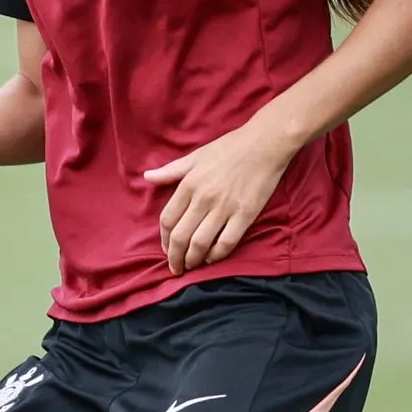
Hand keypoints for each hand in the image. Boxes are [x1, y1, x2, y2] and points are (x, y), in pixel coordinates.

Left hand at [144, 123, 297, 273]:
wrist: (265, 143)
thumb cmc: (229, 148)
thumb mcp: (195, 157)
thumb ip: (171, 171)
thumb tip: (147, 178)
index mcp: (188, 184)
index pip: (167, 220)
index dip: (163, 240)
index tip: (165, 250)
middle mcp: (203, 198)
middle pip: (181, 236)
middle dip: (175, 257)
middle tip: (175, 268)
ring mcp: (224, 208)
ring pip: (201, 243)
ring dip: (193, 260)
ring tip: (191, 266)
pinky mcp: (245, 214)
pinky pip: (226, 242)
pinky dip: (217, 255)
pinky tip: (213, 258)